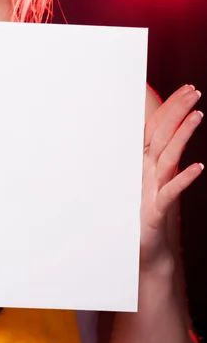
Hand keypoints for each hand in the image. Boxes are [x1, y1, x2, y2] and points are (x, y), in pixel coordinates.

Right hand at [140, 84, 202, 267]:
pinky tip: (199, 167)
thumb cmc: (151, 213)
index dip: (171, 108)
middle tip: (194, 92)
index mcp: (144, 163)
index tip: (187, 90)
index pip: (156, 128)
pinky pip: (170, 192)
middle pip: (161, 135)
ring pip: (166, 157)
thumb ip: (159, 157)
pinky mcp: (155, 211)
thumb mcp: (155, 181)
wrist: (145, 251)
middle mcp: (145, 171)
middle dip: (177, 112)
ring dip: (181, 135)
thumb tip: (170, 133)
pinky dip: (183, 179)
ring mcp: (149, 189)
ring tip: (198, 115)